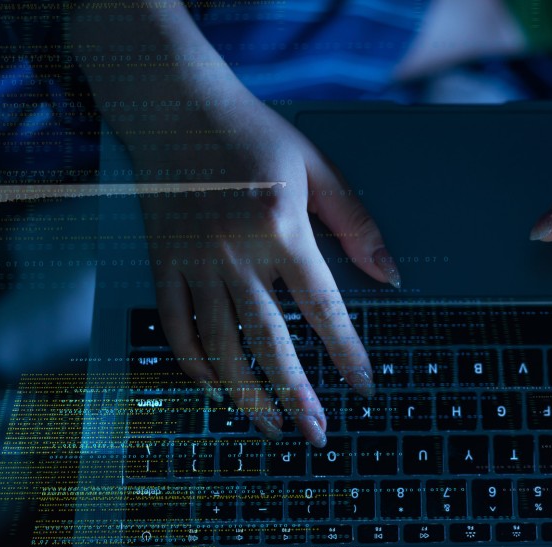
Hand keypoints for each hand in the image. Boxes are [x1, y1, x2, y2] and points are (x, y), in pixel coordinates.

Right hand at [131, 93, 399, 446]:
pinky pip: (176, 326)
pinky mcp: (162, 263)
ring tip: (270, 427)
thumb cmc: (253, 134)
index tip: (362, 387)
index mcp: (282, 228)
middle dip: (297, 396)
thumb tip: (389, 277)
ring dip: (248, 395)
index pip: (323, 307)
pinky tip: (215, 389)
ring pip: (221, 347)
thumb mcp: (316, 168)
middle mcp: (236, 252)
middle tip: (316, 433)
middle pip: (270, 342)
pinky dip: (194, 364)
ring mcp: (194, 262)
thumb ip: (355, 224)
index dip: (346, 353)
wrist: (176, 107)